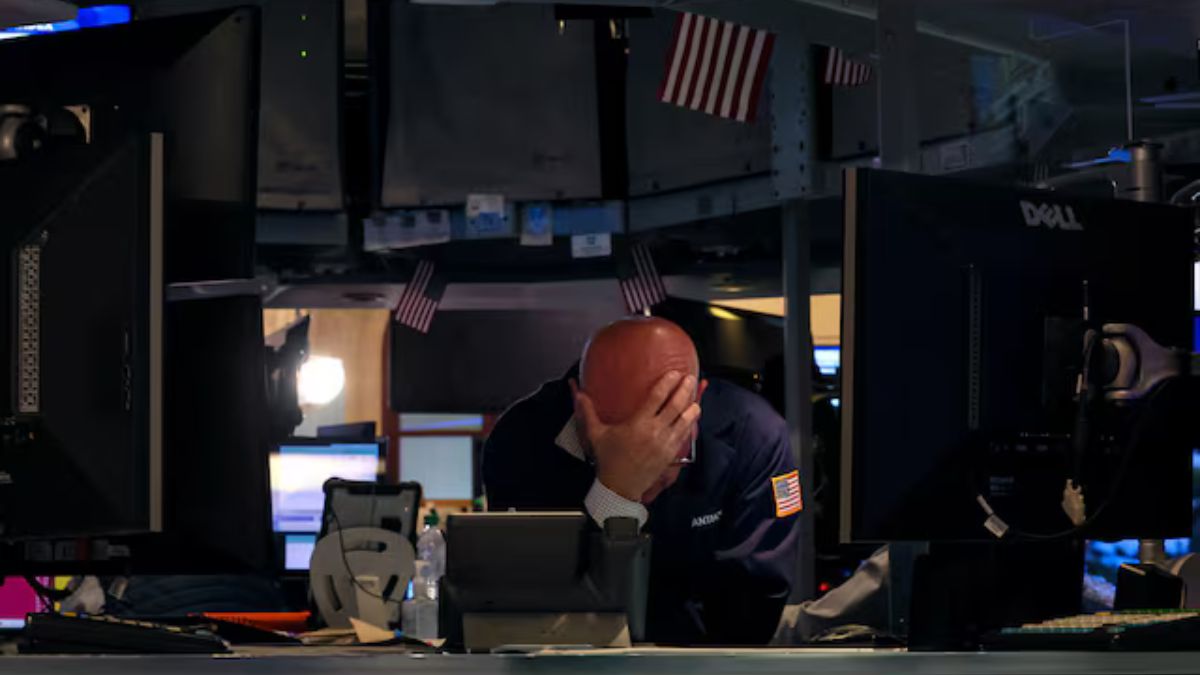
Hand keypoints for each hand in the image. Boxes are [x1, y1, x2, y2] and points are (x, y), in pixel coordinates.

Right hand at [571, 371, 700, 501]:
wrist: (620, 487)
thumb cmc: (609, 460)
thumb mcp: (596, 435)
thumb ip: (588, 412)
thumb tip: (579, 394)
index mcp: (638, 424)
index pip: (657, 398)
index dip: (668, 383)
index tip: (674, 373)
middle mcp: (655, 432)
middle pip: (676, 406)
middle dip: (684, 390)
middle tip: (689, 378)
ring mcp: (665, 443)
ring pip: (685, 420)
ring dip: (692, 406)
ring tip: (695, 396)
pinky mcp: (671, 454)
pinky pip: (685, 435)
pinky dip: (691, 423)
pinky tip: (692, 416)